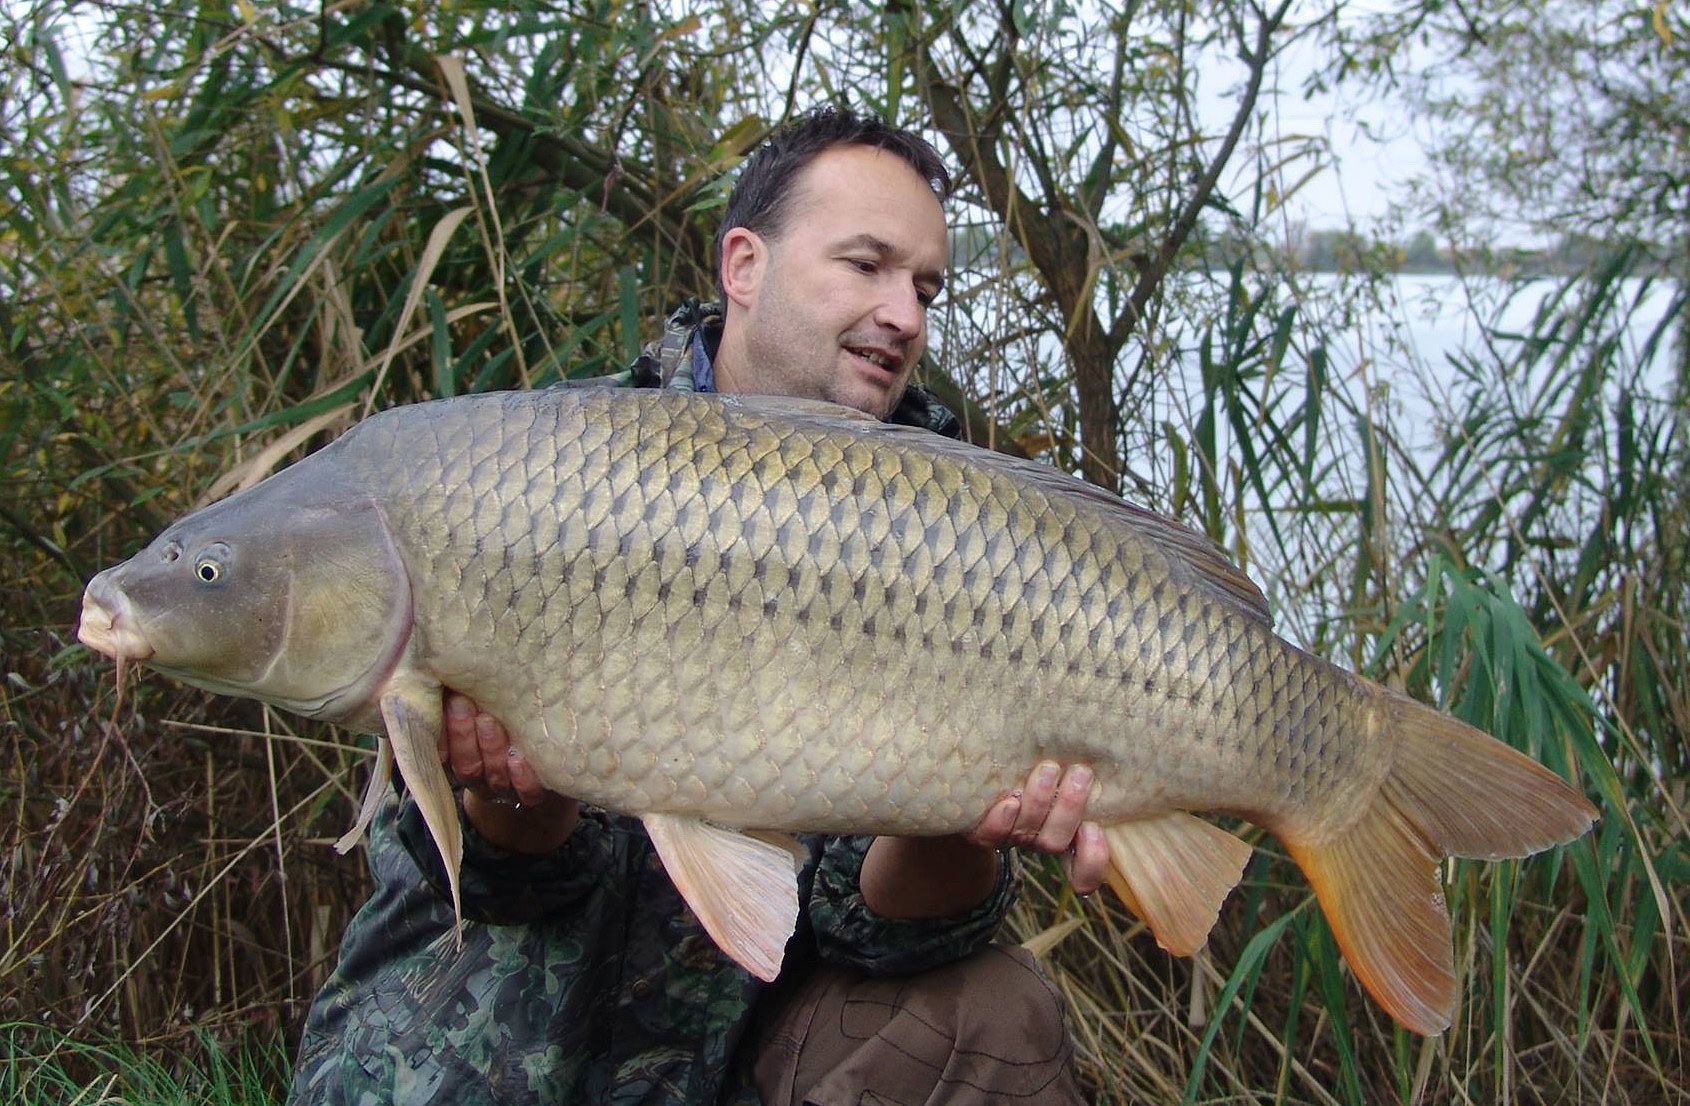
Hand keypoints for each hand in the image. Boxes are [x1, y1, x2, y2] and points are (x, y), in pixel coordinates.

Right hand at [442, 692, 577, 852]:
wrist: (547, 745)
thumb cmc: (503, 713)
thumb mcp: (478, 702)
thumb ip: (458, 692)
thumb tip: (439, 664)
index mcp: (457, 758)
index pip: (442, 753)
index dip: (442, 730)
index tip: (448, 700)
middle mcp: (479, 777)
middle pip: (466, 766)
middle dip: (462, 734)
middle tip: (463, 702)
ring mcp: (506, 789)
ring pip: (493, 777)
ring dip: (490, 749)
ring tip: (491, 721)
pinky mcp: (534, 794)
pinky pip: (527, 795)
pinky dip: (522, 778)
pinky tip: (518, 757)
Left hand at [965, 761, 1107, 894]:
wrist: (978, 782)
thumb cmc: (1036, 768)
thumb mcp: (1066, 773)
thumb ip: (1085, 771)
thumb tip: (1135, 740)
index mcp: (1065, 835)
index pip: (1083, 872)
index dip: (1092, 859)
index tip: (1095, 828)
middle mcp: (1038, 840)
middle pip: (1056, 842)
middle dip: (1070, 807)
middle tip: (1080, 772)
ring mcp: (1010, 837)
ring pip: (1029, 832)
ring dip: (1040, 801)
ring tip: (1048, 769)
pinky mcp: (981, 830)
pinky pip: (990, 835)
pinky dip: (1001, 820)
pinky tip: (1010, 800)